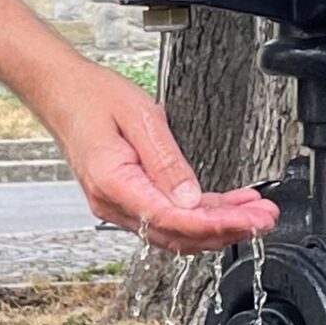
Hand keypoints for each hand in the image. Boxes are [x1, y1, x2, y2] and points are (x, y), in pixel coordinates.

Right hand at [37, 62, 279, 254]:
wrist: (61, 91)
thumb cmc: (93, 97)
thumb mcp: (140, 117)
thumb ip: (167, 161)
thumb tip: (192, 199)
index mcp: (113, 183)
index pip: (171, 218)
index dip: (213, 224)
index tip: (247, 221)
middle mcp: (113, 203)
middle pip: (177, 233)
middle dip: (225, 229)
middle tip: (264, 219)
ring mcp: (118, 205)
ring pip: (174, 230)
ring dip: (216, 225)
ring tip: (254, 214)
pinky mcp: (126, 199)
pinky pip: (166, 216)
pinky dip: (199, 215)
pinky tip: (227, 207)